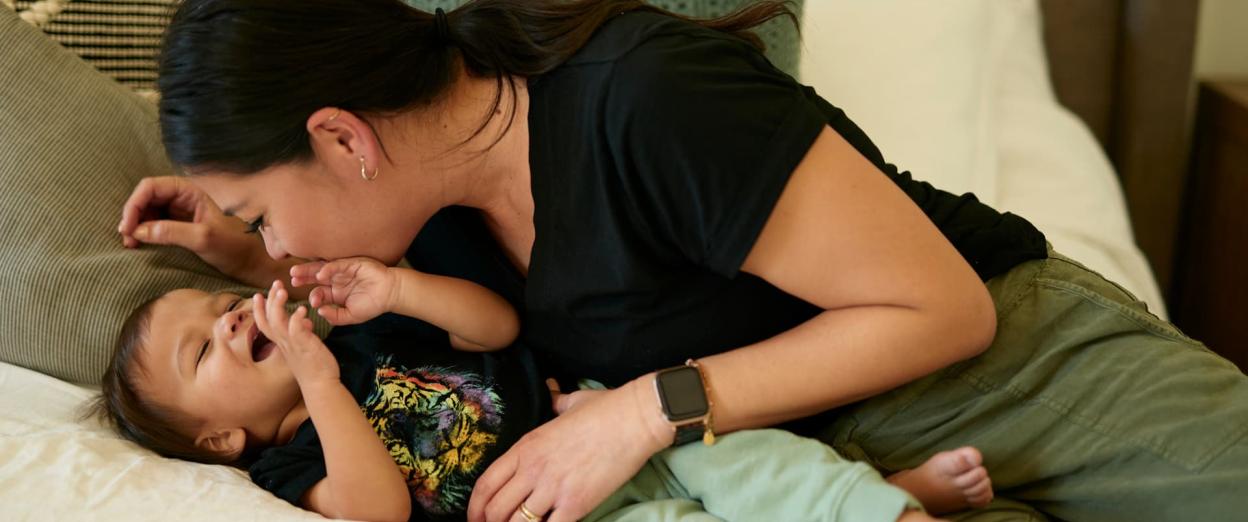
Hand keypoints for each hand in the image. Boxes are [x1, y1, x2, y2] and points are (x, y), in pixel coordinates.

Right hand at [118, 176, 270, 282]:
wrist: (247, 262)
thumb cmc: (233, 247)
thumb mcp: (204, 238)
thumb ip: (174, 232)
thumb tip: (140, 230)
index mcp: (189, 191)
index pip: (151, 187)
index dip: (135, 203)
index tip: (128, 226)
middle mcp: (180, 198)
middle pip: (144, 199)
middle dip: (132, 216)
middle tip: (127, 239)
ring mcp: (176, 212)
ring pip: (145, 213)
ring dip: (134, 226)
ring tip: (131, 245)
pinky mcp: (175, 228)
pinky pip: (151, 225)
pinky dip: (141, 234)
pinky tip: (138, 245)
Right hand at [253, 280, 338, 388]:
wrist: (321, 385)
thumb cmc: (314, 366)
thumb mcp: (304, 346)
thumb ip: (301, 332)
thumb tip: (303, 320)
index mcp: (282, 342)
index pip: (264, 323)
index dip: (259, 309)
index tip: (258, 294)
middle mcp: (284, 343)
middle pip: (268, 319)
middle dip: (269, 299)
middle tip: (276, 283)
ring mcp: (293, 345)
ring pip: (277, 322)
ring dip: (278, 305)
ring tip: (283, 290)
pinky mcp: (304, 347)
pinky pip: (296, 331)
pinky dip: (297, 319)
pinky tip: (303, 309)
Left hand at [291, 257, 397, 325]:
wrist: (391, 294)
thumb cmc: (373, 305)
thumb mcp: (351, 316)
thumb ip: (335, 316)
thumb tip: (319, 312)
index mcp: (335, 292)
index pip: (319, 292)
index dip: (313, 296)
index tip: (313, 303)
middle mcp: (336, 280)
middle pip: (315, 277)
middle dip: (303, 278)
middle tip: (291, 280)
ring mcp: (343, 271)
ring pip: (322, 269)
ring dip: (308, 270)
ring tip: (296, 273)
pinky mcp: (352, 264)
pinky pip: (337, 265)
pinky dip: (328, 269)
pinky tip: (320, 275)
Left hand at [467, 377, 674, 521]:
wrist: (636, 418)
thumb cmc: (605, 408)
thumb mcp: (570, 402)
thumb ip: (555, 402)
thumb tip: (552, 390)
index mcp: (527, 446)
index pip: (487, 483)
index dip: (476, 506)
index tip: (475, 517)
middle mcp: (533, 469)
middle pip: (496, 509)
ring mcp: (554, 488)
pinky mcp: (576, 503)